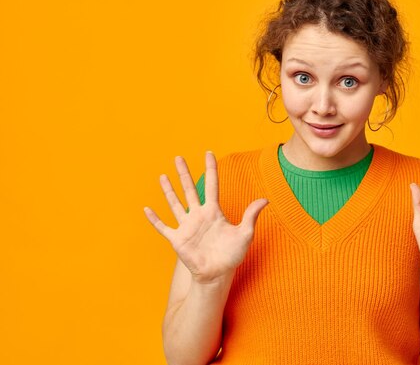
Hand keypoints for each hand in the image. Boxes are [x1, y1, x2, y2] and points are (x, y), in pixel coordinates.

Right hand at [144, 151, 268, 283]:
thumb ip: (251, 216)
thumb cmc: (232, 255)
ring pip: (175, 203)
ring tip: (162, 176)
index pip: (212, 185)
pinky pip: (163, 227)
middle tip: (178, 157)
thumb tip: (265, 200)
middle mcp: (198, 215)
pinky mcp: (177, 239)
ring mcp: (187, 226)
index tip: (208, 153)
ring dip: (168, 190)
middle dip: (184, 173)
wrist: (218, 273)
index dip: (210, 169)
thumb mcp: (245, 233)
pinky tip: (146, 209)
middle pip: (190, 189)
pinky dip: (154, 219)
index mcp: (214, 211)